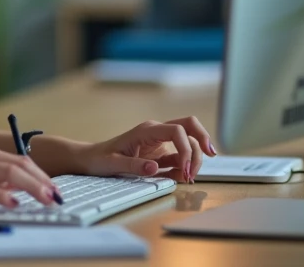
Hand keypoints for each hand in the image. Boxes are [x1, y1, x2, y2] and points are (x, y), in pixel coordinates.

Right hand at [0, 139, 62, 217]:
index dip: (41, 175)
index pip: (19, 159)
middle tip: (59, 196)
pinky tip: (16, 204)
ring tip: (48, 200)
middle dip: (43, 181)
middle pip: (20, 164)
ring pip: (10, 174)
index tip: (55, 189)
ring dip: (33, 188)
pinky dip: (4, 196)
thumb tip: (17, 189)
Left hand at [73, 116, 215, 183]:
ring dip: (194, 158)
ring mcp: (160, 142)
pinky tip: (181, 177)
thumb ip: (134, 166)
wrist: (92, 159)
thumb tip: (154, 167)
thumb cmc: (100, 158)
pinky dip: (185, 166)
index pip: (177, 130)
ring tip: (188, 177)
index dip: (186, 147)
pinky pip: (180, 156)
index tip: (185, 169)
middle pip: (189, 126)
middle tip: (211, 156)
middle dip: (202, 139)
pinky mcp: (161, 153)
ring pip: (188, 142)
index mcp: (147, 130)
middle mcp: (157, 132)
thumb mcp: (113, 164)